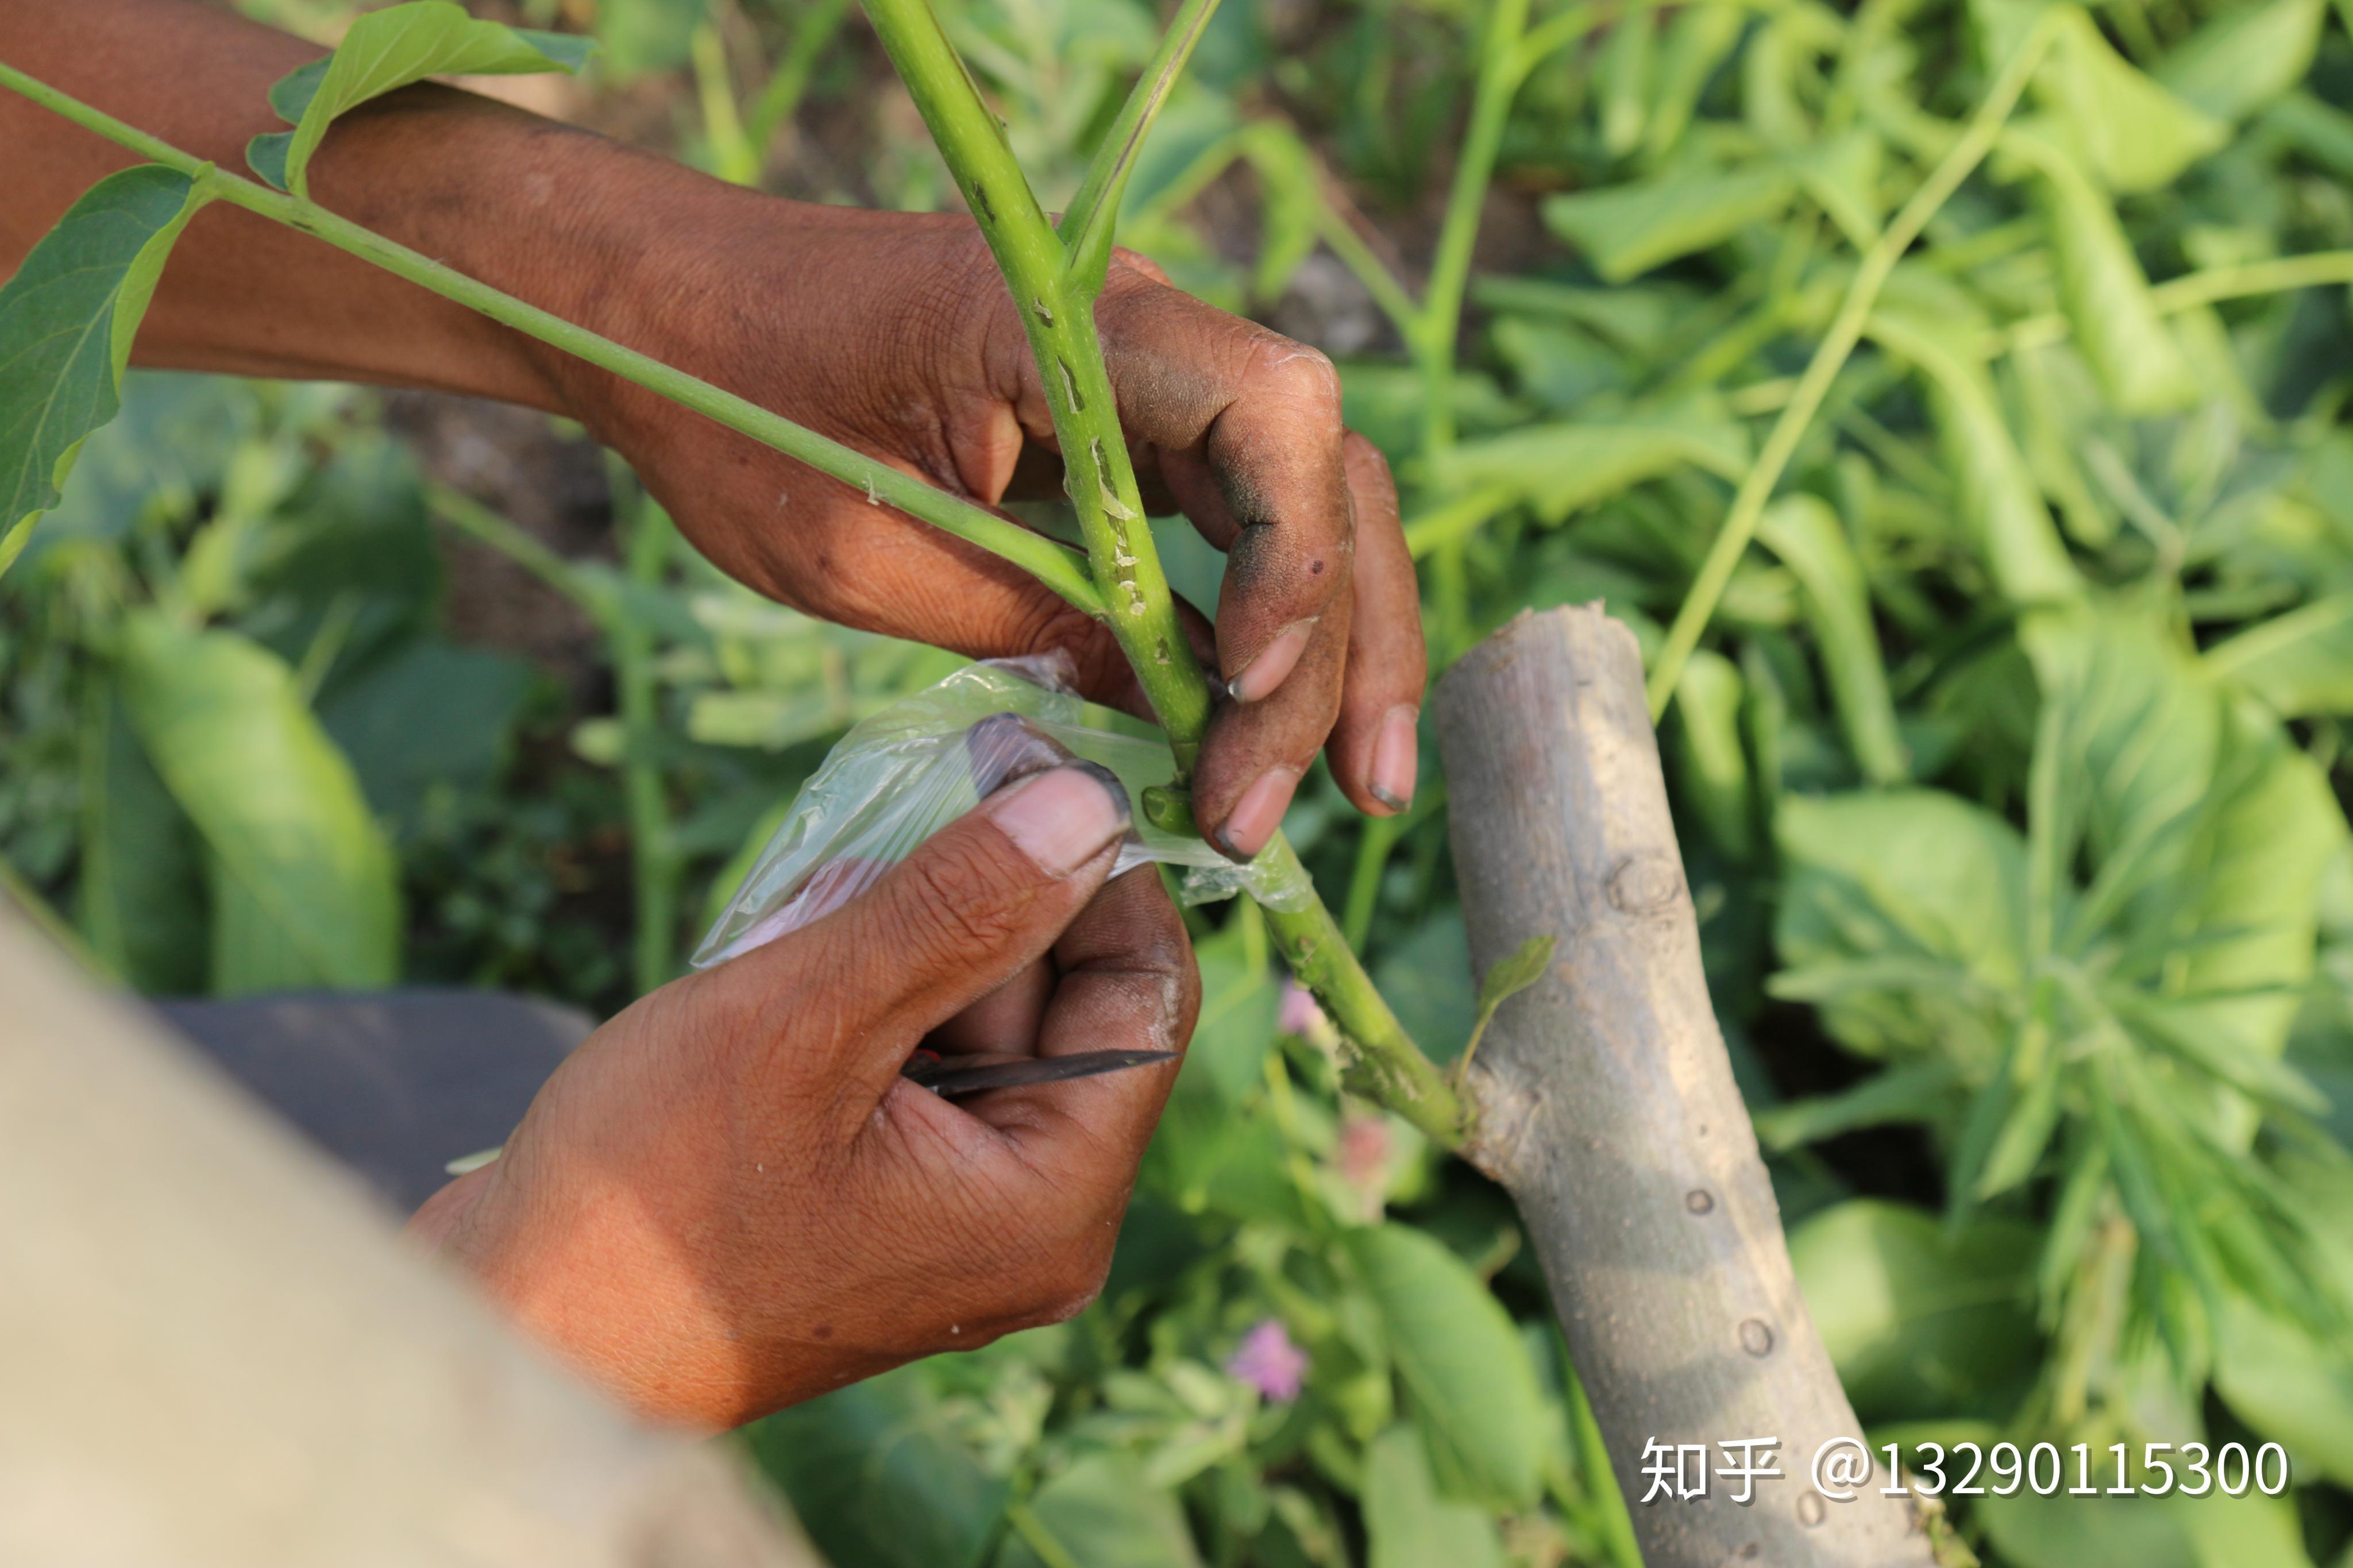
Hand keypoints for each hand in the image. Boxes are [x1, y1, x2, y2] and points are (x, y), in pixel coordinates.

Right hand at [407, 764, 1195, 1428]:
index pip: (1144, 999)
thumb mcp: (807, 1023)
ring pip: (979, 1020)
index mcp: (1048, 1203)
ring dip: (913, 933)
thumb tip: (1084, 808)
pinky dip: (868, 989)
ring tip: (821, 894)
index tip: (1037, 762)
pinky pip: (913, 1059)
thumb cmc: (645, 1199)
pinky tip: (794, 942)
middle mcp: (1026, 1219)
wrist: (510, 1336)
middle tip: (922, 786)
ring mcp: (950, 1213)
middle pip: (1063, 1004)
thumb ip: (956, 911)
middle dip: (986, 895)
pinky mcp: (879, 1194)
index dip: (1103, 872)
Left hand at [529, 190, 1427, 859]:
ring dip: (1337, 646)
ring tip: (1354, 790)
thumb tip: (1173, 724)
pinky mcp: (1125, 428)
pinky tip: (1275, 727)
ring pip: (1302, 503)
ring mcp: (1143, 374)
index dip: (1294, 552)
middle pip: (1320, 471)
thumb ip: (1039, 629)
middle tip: (1343, 798)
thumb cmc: (735, 417)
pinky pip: (1236, 519)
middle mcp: (1140, 327)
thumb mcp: (878, 559)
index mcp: (1069, 322)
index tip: (1242, 683)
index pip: (1270, 407)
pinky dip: (1266, 624)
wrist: (666, 320)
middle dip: (1345, 643)